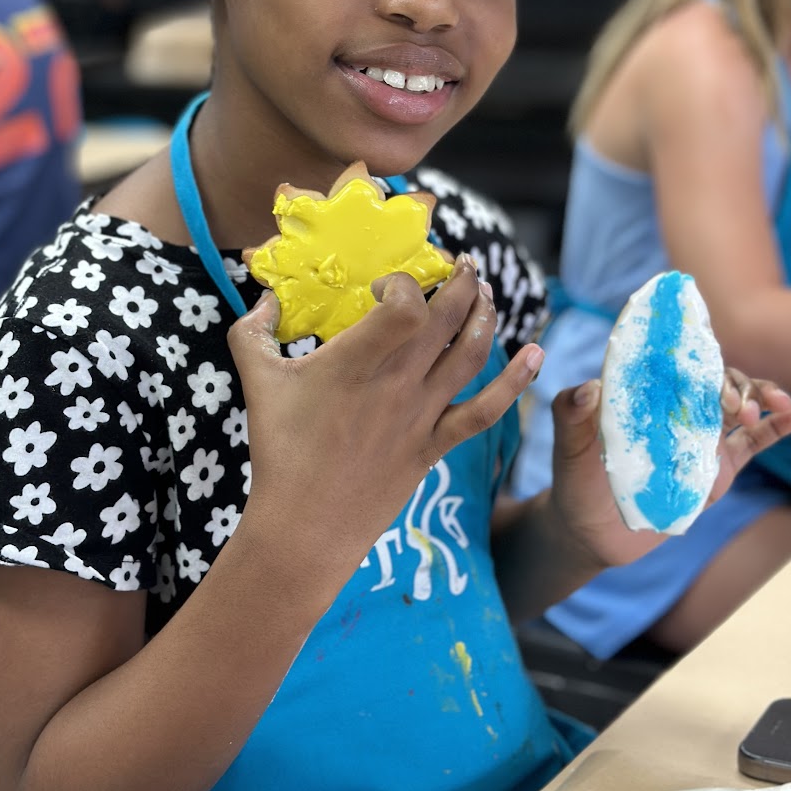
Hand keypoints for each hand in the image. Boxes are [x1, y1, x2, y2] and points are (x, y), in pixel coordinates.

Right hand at [227, 255, 542, 589]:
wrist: (305, 528)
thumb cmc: (278, 451)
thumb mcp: (256, 381)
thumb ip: (252, 329)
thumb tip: (265, 295)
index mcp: (356, 362)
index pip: (405, 306)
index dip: (404, 283)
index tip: (385, 286)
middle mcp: (399, 383)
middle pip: (446, 318)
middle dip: (460, 281)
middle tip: (462, 262)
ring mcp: (422, 415)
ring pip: (470, 354)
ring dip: (485, 315)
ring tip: (484, 289)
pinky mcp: (435, 445)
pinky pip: (486, 410)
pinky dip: (515, 381)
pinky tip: (537, 355)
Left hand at [547, 366, 790, 571]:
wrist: (591, 529)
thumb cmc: (575, 477)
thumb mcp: (568, 444)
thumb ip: (571, 414)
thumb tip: (590, 389)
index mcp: (643, 390)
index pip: (676, 360)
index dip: (696, 350)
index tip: (709, 350)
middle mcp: (675, 405)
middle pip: (714, 378)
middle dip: (733, 382)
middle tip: (736, 404)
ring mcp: (701, 434)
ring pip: (740, 403)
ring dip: (759, 395)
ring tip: (766, 406)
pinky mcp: (718, 466)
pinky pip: (753, 441)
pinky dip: (779, 426)